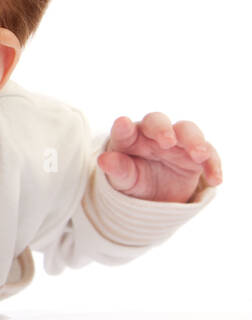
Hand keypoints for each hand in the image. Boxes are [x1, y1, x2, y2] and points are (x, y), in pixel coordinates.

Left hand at [98, 112, 222, 203]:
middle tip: (168, 141)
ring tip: (198, 155)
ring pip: (187, 130)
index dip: (123, 127)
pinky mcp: (196, 156)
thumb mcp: (122, 180)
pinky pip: (209, 154)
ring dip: (194, 141)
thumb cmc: (132, 181)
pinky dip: (213, 165)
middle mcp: (152, 135)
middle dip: (163, 128)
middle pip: (158, 121)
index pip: (124, 129)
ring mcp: (176, 143)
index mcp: (128, 138)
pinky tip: (215, 179)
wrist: (153, 198)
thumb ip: (117, 169)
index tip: (122, 125)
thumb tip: (103, 160)